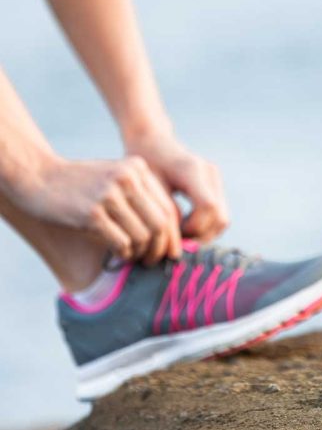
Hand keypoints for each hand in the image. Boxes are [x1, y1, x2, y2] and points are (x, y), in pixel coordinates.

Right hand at [18, 156, 181, 263]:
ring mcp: (109, 194)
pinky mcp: (92, 212)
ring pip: (143, 236)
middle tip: (153, 261)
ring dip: (140, 253)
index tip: (171, 252)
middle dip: (160, 248)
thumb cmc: (83, 183)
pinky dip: (124, 253)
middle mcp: (128, 178)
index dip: (173, 235)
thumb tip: (170, 235)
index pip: (168, 208)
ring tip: (134, 256)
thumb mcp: (117, 178)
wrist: (39, 176)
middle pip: (160, 224)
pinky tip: (119, 253)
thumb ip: (141, 197)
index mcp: (138, 168)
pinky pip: (121, 242)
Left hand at [125, 133, 228, 241]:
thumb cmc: (144, 163)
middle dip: (201, 235)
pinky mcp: (216, 185)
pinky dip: (206, 226)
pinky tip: (185, 227)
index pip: (208, 207)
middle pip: (220, 217)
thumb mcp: (148, 188)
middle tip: (178, 242)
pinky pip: (219, 214)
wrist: (152, 141)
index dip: (194, 227)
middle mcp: (210, 172)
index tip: (175, 234)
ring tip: (181, 236)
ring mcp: (216, 178)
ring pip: (223, 219)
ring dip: (205, 233)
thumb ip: (165, 213)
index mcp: (192, 169)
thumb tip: (176, 245)